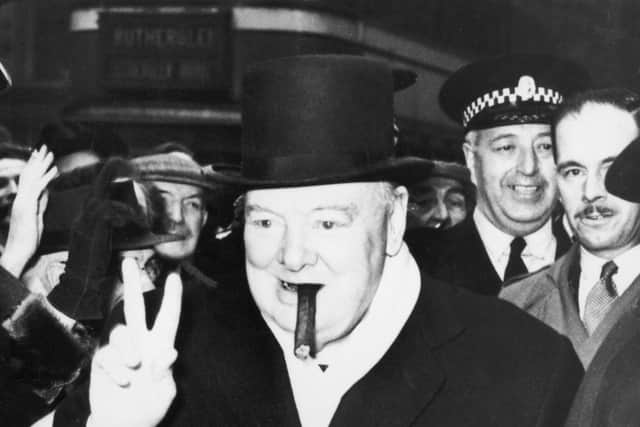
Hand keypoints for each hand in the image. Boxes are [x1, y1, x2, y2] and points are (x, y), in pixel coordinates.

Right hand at [1, 145, 56, 276]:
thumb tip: (47, 192)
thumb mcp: (37, 218)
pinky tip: (54, 170)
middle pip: (28, 176)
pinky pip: (38, 189)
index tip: (40, 156)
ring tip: (50, 153)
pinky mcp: (28, 208)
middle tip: (44, 148)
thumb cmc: (28, 240)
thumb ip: (41, 204)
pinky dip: (46, 178)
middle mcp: (21, 200)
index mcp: (22, 202)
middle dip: (36, 161)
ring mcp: (23, 203)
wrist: (20, 252)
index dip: (33, 167)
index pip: (27, 180)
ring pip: (32, 179)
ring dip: (42, 165)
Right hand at [87, 258, 181, 426]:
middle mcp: (140, 342)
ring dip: (126, 349)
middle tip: (129, 262)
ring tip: (133, 368)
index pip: (168, 316)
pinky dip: (114, 369)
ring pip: (120, 333)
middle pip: (134, 307)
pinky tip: (121, 383)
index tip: (175, 275)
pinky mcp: (102, 362)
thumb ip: (165, 373)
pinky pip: (105, 355)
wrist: (123, 425)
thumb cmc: (150, 408)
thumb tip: (169, 354)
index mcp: (160, 345)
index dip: (172, 297)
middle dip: (132, 284)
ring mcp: (120, 351)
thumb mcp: (165, 393)